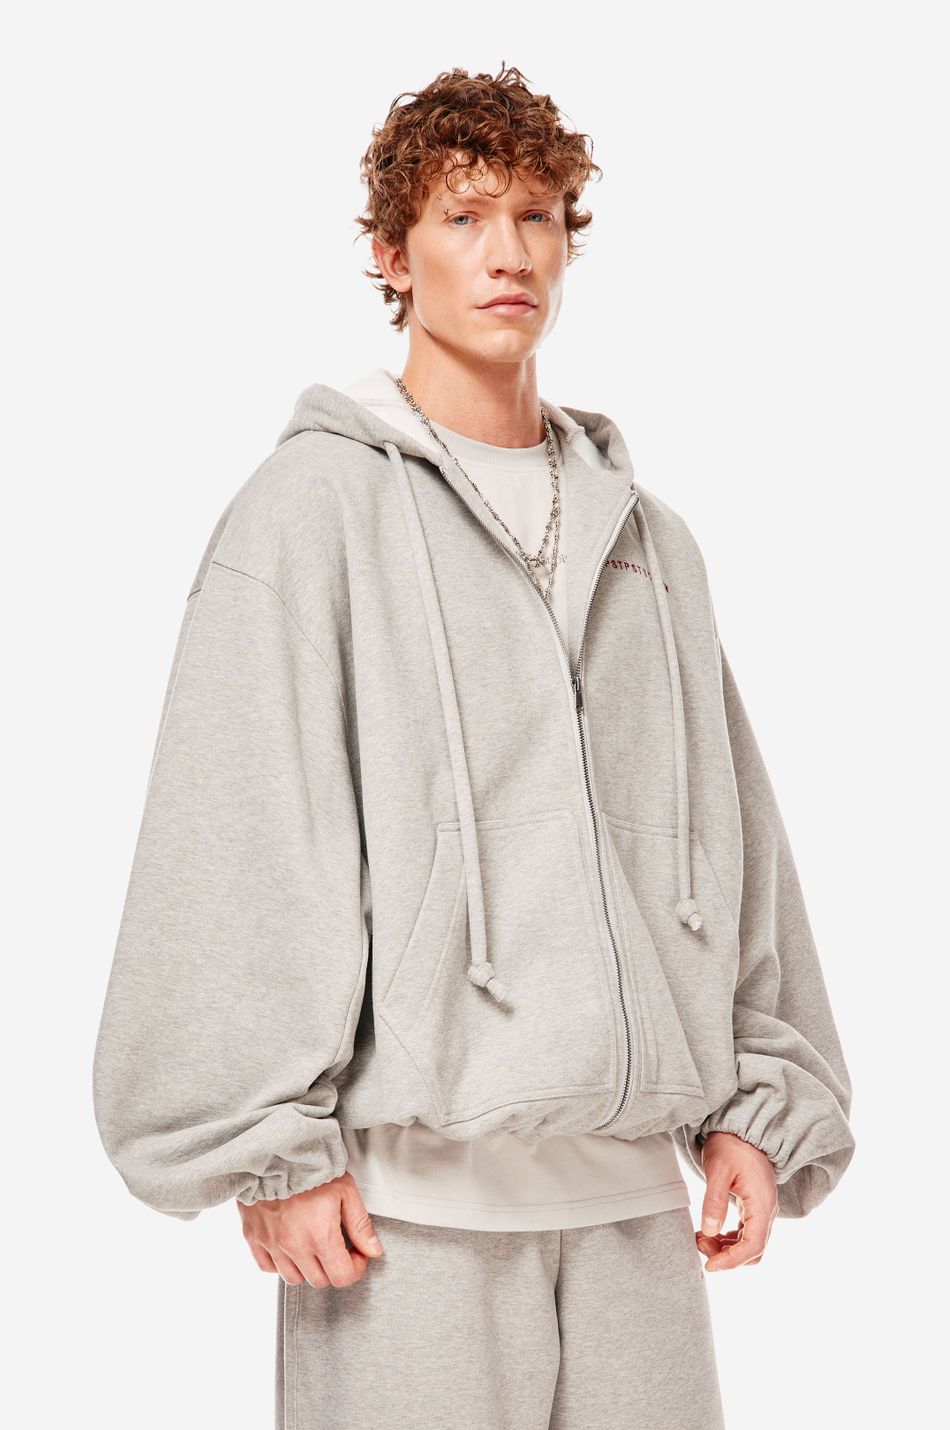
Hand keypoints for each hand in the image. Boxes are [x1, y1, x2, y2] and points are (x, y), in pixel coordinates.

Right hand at [237, 1170, 384, 1287]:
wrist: (273, 1152)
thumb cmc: (311, 1168)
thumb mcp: (345, 1190)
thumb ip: (360, 1225)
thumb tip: (373, 1251)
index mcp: (320, 1236)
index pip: (342, 1277)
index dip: (356, 1268)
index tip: (357, 1254)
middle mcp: (294, 1247)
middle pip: (319, 1281)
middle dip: (333, 1268)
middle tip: (337, 1247)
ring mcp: (272, 1244)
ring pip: (293, 1278)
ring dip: (308, 1269)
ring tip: (313, 1246)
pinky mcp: (254, 1238)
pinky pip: (268, 1267)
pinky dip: (281, 1263)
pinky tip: (290, 1245)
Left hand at [695, 1131, 777, 1271]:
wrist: (742, 1128)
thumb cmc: (731, 1145)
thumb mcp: (718, 1169)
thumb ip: (714, 1200)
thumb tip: (710, 1231)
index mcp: (762, 1204)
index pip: (753, 1246)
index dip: (731, 1261)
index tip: (709, 1265)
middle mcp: (767, 1211)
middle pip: (753, 1250)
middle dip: (727, 1255)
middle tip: (701, 1242)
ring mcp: (762, 1210)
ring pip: (749, 1244)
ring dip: (726, 1248)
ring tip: (701, 1237)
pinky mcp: (754, 1206)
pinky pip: (746, 1233)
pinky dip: (729, 1239)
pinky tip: (710, 1232)